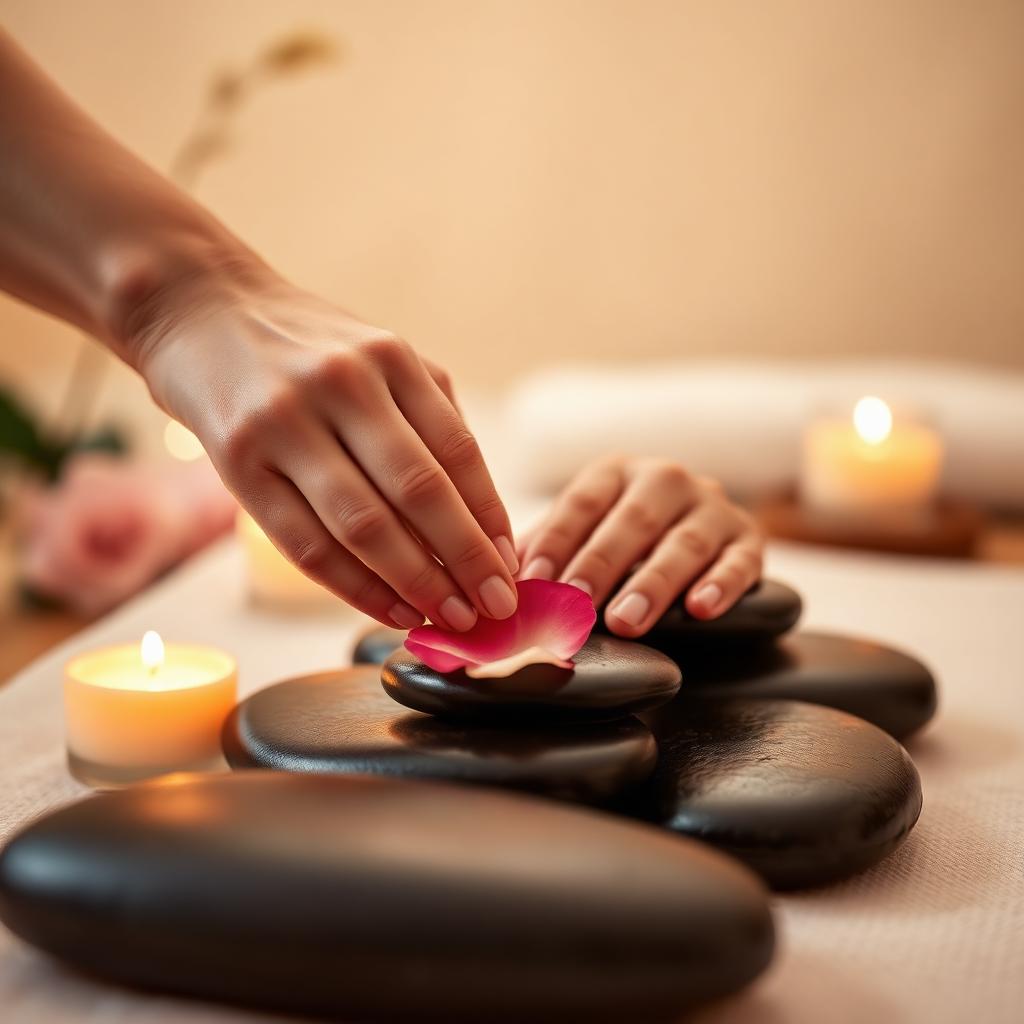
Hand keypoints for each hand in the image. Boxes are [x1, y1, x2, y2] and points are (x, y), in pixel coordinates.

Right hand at [131, 269, 517, 630]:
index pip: (457, 451)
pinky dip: (355, 586)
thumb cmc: (307, 347)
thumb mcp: (380, 356)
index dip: (489, 518)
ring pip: (363, 525)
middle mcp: (342, 385)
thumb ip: (431, 419)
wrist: (199, 311)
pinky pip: (305, 543)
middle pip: (419, 491)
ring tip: (449, 619)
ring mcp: (284, 423)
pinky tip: (390, 610)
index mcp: (389, 358)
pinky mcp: (237, 461)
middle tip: (494, 609)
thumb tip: (482, 520)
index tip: (511, 567)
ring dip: (415, 583)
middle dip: (465, 560)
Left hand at [517, 455, 762, 636]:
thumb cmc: (619, 536)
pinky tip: (702, 608)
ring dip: (653, 583)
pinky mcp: (748, 539)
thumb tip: (493, 587)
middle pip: (632, 521)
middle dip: (601, 564)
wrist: (697, 523)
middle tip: (577, 603)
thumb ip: (543, 553)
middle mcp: (665, 479)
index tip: (532, 579)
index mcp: (615, 472)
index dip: (556, 540)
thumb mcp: (581, 533)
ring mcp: (711, 506)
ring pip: (684, 542)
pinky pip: (739, 560)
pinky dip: (722, 584)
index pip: (582, 502)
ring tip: (627, 620)